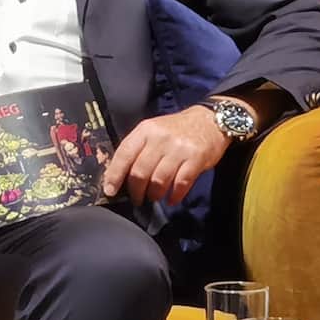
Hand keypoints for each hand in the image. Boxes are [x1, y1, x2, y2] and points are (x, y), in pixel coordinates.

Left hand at [100, 106, 228, 207]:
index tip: (110, 190)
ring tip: (153, 197)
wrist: (209, 120)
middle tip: (137, 199)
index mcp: (145, 130)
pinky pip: (181, 183)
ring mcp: (179, 149)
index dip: (114, 175)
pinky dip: (175, 195)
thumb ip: (137, 149)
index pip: (124, 155)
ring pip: (159, 180)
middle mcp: (160, 138)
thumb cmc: (175, 129)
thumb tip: (119, 175)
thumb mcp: (152, 130)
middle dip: (136, 190)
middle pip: (140, 171)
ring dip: (154, 194)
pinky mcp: (196, 158)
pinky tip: (171, 199)